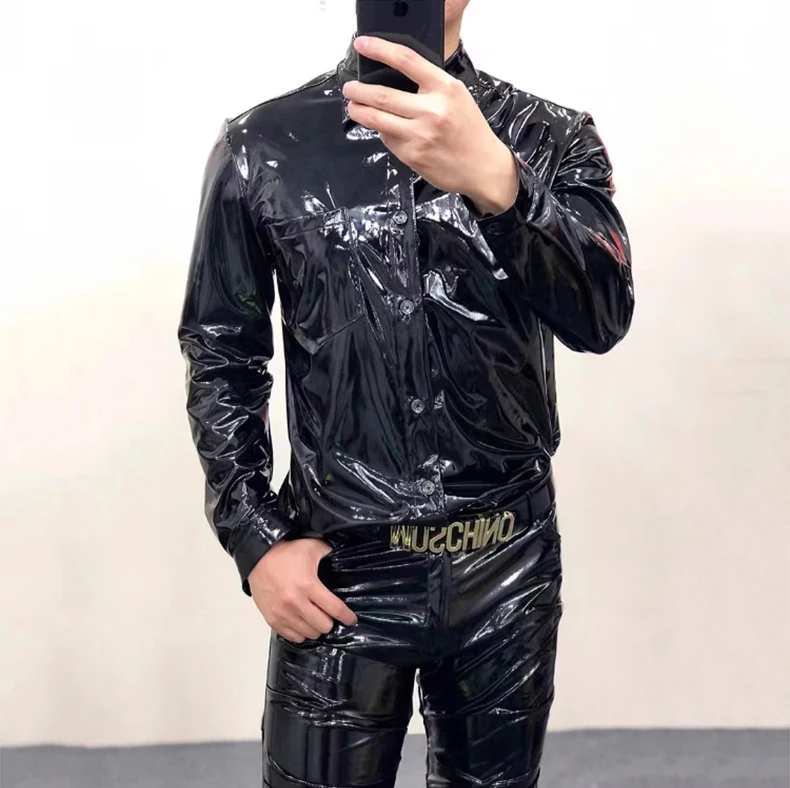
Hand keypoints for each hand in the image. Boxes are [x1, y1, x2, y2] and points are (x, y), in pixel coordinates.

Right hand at [248, 538, 357, 642]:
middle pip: (323, 626)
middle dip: (330, 621)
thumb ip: (329, 552)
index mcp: (308, 585)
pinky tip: (303, 623)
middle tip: (329, 614)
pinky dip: (301, 633)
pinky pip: (293, 637)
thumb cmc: (285, 553)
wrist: (258, 559)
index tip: (351, 619)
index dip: (346, 616)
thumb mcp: (311, 547)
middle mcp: (296, 603)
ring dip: (315, 627)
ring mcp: (283, 614)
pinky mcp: (272, 620)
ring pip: (309, 634)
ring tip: (315, 618)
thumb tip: (341, 557)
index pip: (334, 608)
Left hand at [343, 35, 518, 215]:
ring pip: (377, 119)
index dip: (380, 50)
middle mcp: (431, 110)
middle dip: (358, 91)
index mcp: (444, 88)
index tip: (363, 45)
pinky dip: (382, 133)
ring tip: (354, 107)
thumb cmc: (469, 130)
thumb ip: (430, 85)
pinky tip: (384, 130)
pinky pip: (388, 140)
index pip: (406, 61)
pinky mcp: (412, 155)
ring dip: (359, 112)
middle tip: (350, 89)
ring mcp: (420, 135)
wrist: (482, 166)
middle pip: (382, 95)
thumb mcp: (457, 96)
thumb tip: (395, 78)